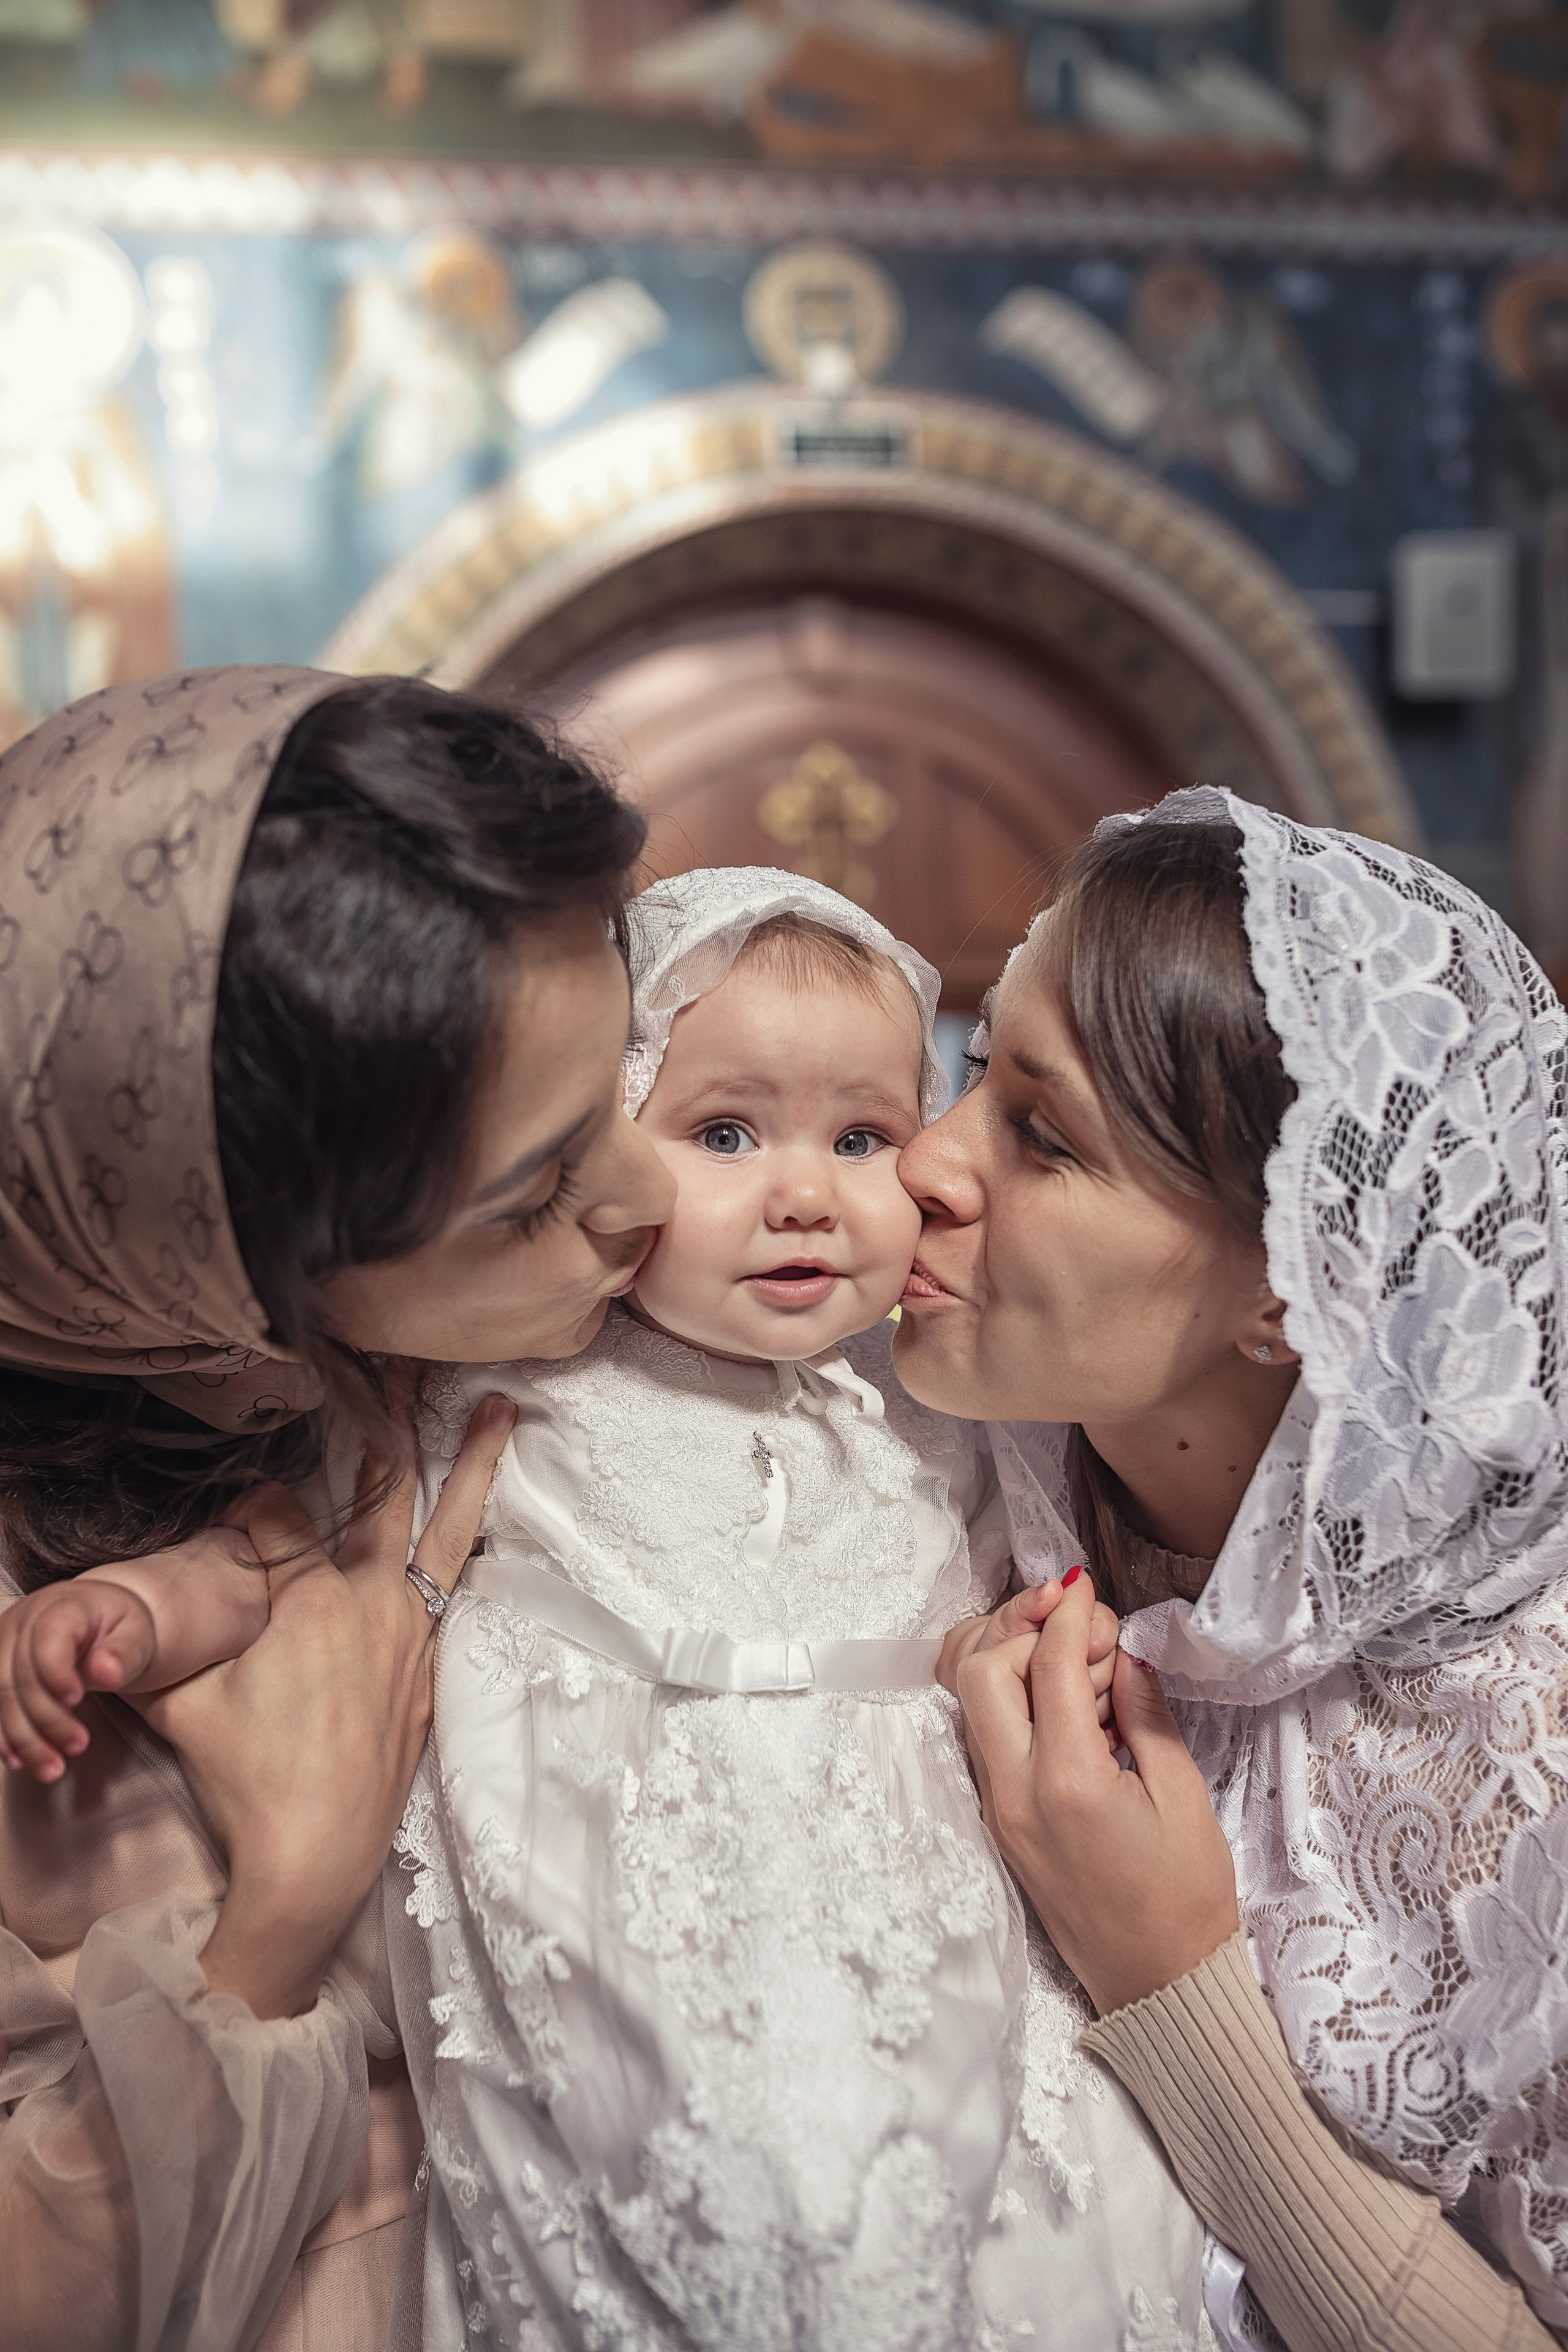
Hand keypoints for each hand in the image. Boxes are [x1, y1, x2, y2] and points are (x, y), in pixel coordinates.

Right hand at [0, 1525, 263, 1782]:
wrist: (103, 1621)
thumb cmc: (122, 1627)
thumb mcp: (138, 1634)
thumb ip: (125, 1652)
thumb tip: (105, 1671)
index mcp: (64, 1605)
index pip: (47, 1637)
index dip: (55, 1672)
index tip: (76, 1700)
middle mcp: (24, 1621)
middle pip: (18, 1675)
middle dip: (45, 1719)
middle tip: (78, 1746)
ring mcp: (5, 1644)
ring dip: (22, 1738)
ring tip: (52, 1769)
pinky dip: (4, 1736)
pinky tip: (21, 1759)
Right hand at [136, 1388, 516, 2020]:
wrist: (314, 1855)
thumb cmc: (246, 1779)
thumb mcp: (182, 1700)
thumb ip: (159, 1642)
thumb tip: (120, 1614)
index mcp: (308, 1599)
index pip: (274, 1513)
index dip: (248, 1508)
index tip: (235, 1522)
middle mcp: (370, 1601)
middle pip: (383, 1486)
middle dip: (389, 1417)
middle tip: (407, 1358)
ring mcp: (410, 1631)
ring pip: (445, 1527)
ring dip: (472, 1464)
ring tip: (501, 1406)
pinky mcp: (429, 1666)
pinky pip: (455, 1584)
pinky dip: (466, 1542)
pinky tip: (481, 1515)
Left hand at [953, 1572, 1239, 2015]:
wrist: (1158, 1986)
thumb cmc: (1186, 1897)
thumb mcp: (1183, 1797)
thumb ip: (1144, 1714)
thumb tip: (1121, 1654)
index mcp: (1068, 1784)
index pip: (1050, 1666)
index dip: (1070, 1615)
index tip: (1086, 1586)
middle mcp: (1015, 1793)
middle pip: (981, 1671)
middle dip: (1025, 1629)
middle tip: (1080, 1626)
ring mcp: (998, 1809)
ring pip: (972, 1703)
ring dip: (1016, 1662)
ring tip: (1080, 1664)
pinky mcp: (999, 1822)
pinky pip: (986, 1739)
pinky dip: (1015, 1703)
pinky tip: (1067, 1704)